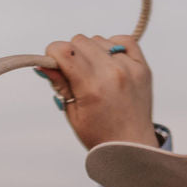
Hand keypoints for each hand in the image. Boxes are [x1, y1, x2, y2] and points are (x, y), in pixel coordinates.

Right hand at [35, 33, 156, 149]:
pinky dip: (113, 47)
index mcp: (92, 88)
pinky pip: (123, 40)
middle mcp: (112, 73)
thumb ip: (60, 85)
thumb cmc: (101, 136)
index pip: (64, 50)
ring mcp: (130, 68)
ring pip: (98, 40)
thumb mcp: (73, 114)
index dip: (53, 54)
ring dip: (91, 52)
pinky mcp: (142, 67)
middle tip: (75, 74)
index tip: (54, 65)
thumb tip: (44, 63)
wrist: (133, 147)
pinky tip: (109, 63)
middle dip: (71, 54)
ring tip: (95, 74)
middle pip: (79, 41)